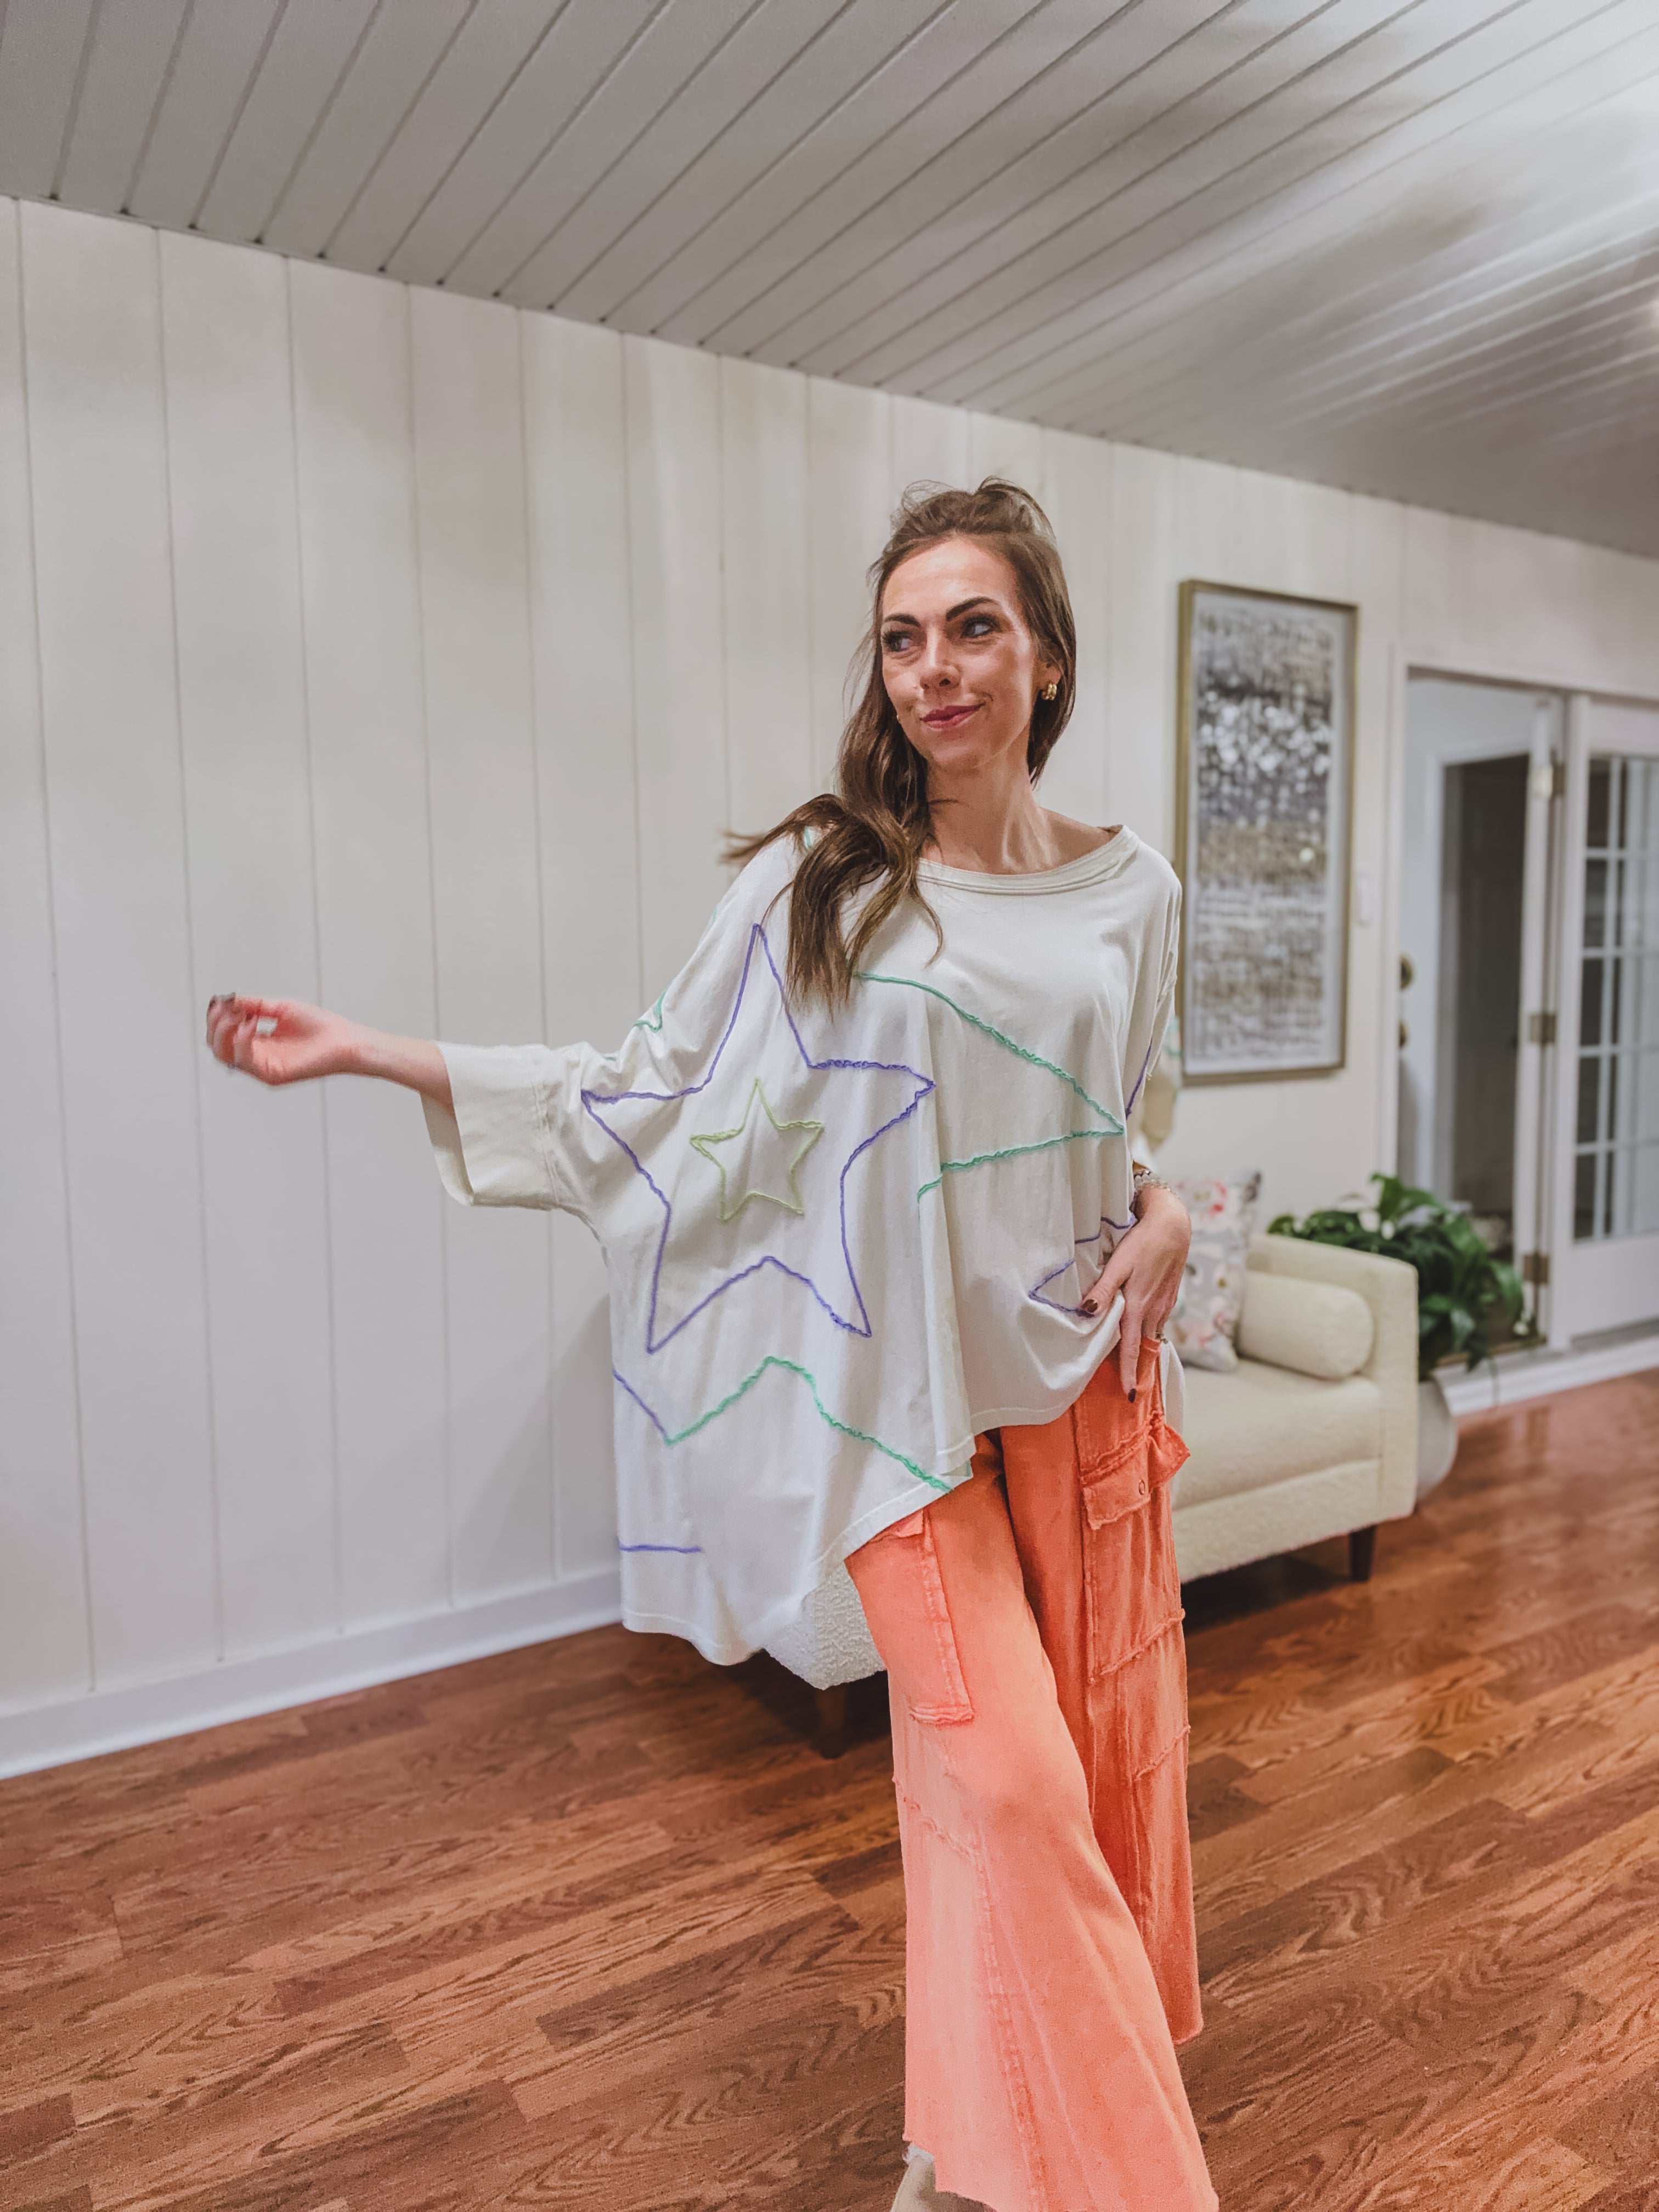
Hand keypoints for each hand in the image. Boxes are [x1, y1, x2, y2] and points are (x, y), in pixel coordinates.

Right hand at [204, 995, 356, 1086]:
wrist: (345, 1040)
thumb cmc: (319, 1025)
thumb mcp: (280, 1008)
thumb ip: (254, 1005)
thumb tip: (227, 1000)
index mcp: (258, 1043)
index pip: (223, 1035)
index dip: (216, 1018)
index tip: (220, 1001)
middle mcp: (257, 1057)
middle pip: (217, 1047)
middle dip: (215, 1025)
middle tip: (223, 1008)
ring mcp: (263, 1068)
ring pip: (224, 1055)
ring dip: (224, 1031)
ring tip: (238, 1015)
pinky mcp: (272, 1075)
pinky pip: (244, 1060)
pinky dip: (241, 1040)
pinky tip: (251, 1024)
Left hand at [1081, 1184, 1190, 1399]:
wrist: (1173, 1226)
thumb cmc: (1142, 1242)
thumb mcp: (1118, 1263)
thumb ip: (1102, 1289)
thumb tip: (1087, 1311)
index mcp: (1138, 1306)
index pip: (1131, 1347)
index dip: (1128, 1372)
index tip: (1129, 1394)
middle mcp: (1153, 1310)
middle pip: (1143, 1346)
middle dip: (1137, 1368)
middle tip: (1131, 1388)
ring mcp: (1164, 1304)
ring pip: (1152, 1334)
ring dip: (1143, 1351)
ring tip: (1134, 1367)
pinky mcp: (1169, 1297)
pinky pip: (1158, 1322)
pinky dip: (1150, 1333)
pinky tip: (1143, 1332)